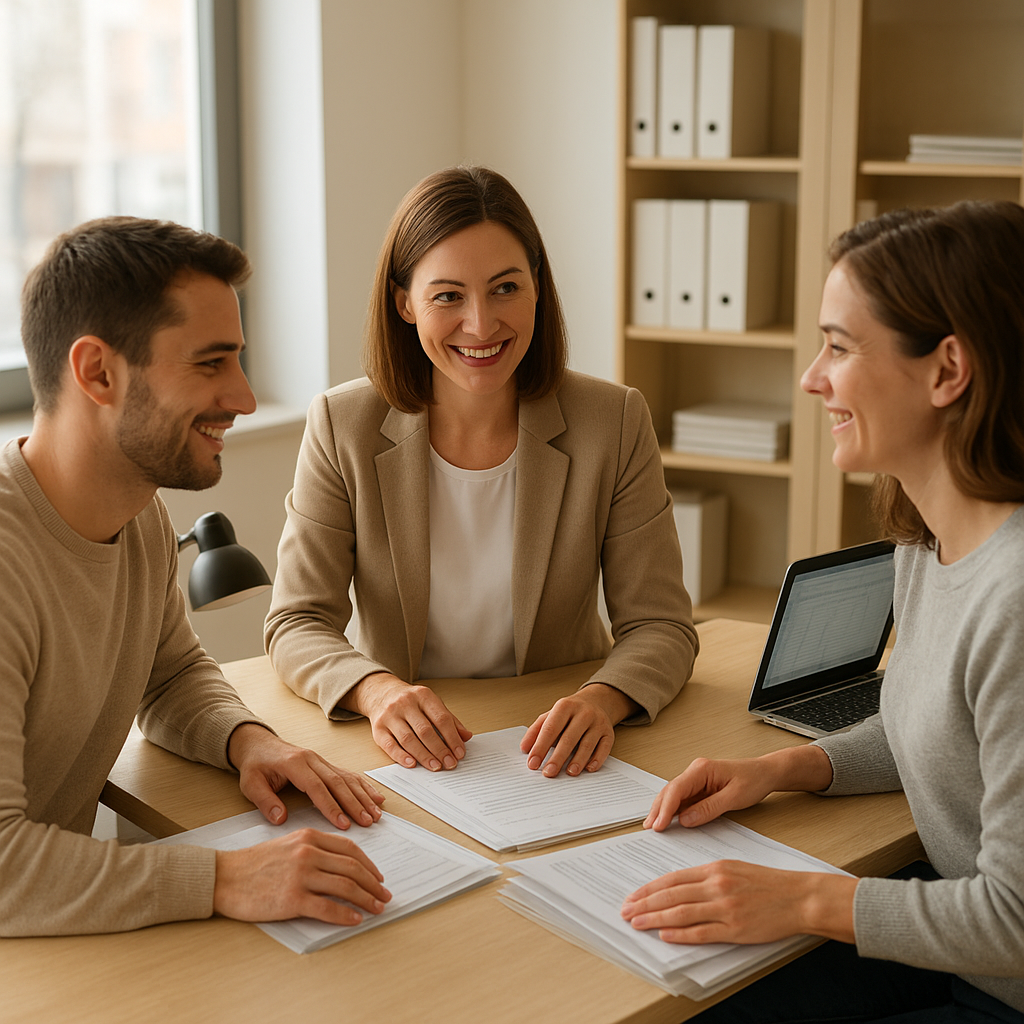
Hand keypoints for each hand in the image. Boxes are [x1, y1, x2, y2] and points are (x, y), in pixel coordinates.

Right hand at [213, 827, 390, 925]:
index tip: (378, 877)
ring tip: (376, 908)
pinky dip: (345, 915)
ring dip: (366, 899)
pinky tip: (354, 919)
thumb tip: (344, 866)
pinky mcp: (292, 899)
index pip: (350, 849)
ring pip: (345, 887)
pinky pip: (327, 908)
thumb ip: (315, 849)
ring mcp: (300, 875)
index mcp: (309, 837)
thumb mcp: (288, 845)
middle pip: (352, 868)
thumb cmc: (255, 864)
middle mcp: (308, 853)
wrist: (225, 877)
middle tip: (384, 896)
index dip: (369, 864)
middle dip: (373, 884)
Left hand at [228, 724, 384, 829]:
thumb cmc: (256, 765)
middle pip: (338, 782)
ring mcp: (321, 760)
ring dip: (363, 796)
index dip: (331, 806)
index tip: (342, 824)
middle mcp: (312, 759)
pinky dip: (364, 787)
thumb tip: (280, 819)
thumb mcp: (250, 784)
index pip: (317, 786)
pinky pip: (348, 775)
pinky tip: (375, 797)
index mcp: (295, 763)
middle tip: (368, 821)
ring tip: (376, 813)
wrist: (258, 744)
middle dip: (355, 803)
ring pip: (347, 778)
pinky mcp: (326, 764)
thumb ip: (265, 801)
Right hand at [347, 673, 472, 770]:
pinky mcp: (378, 728)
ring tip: (435, 766)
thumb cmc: (411, 701)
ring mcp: (389, 716)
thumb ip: (449, 720)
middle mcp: (405, 703)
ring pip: (408, 739)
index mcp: (422, 695)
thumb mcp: (431, 703)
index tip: (460, 752)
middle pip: (425, 730)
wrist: (381, 693)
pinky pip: (389, 745)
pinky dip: (401, 756)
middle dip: (440, 749)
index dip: (452, 737)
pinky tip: (412, 764)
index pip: (441, 718)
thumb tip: (466, 736)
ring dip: (424, 755)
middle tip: (449, 763)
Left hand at [520, 683, 634, 776]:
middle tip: (548, 772)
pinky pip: (604, 747)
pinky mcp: (609, 732)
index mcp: (564, 706)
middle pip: (569, 737)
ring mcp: (598, 722)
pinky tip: (589, 768)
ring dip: (578, 760)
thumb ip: (536, 731)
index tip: (533, 763)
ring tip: (569, 773)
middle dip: (558, 757)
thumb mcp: (550, 716)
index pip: (550, 729)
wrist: (595, 702)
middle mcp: (583, 713)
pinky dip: (597, 759)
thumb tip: (525, 748)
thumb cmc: (569, 713)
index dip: (540, 747)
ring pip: (588, 743)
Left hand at [621, 861, 856, 944]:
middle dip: (645, 903)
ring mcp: (726, 908)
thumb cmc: (767, 883)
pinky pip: (702, 932)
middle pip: (671, 895)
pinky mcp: (736, 928)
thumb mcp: (734, 868)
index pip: (673, 878)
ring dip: (655, 918)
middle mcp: (717, 886)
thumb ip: (707, 877)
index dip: (649, 888)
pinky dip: (680, 934)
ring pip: (681, 913)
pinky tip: (665, 934)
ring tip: (637, 922)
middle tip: (626, 910)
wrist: (799, 896)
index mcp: (715, 869)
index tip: (634, 895)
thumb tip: (679, 887)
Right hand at [644, 746, 834, 830]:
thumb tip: (685, 819)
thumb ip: (709, 808)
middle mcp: (695, 772)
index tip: (659, 824)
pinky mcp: (699, 788)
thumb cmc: (753, 780)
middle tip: (650, 828)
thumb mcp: (734, 797)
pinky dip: (673, 811)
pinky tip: (668, 821)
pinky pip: (683, 799)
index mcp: (701, 769)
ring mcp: (696, 779)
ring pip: (673, 795)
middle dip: (658, 809)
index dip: (666, 808)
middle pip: (670, 791)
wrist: (765, 773)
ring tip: (654, 826)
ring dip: (663, 810)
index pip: (676, 789)